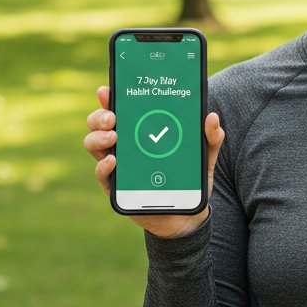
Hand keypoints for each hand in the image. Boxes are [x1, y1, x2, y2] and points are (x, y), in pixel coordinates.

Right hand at [84, 85, 224, 238]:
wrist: (187, 217)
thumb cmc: (189, 181)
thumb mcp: (203, 158)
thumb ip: (210, 139)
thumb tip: (212, 117)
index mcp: (140, 133)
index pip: (120, 110)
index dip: (109, 97)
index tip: (108, 89)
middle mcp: (124, 146)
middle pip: (99, 124)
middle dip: (100, 115)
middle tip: (112, 116)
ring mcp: (118, 167)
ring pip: (94, 145)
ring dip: (98, 137)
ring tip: (113, 135)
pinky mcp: (117, 189)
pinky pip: (102, 175)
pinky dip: (104, 166)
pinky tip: (114, 160)